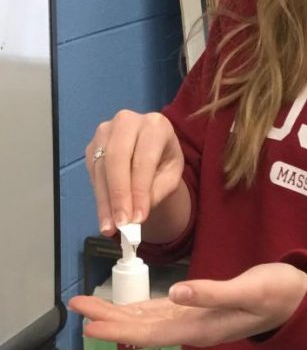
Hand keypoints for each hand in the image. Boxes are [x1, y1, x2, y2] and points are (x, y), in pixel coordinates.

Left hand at [68, 263, 306, 346]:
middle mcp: (192, 326)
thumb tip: (176, 293)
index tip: (92, 322)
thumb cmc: (276, 292)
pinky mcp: (200, 306)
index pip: (150, 331)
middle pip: (142, 327)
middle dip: (110, 319)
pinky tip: (126, 305)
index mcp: (201, 326)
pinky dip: (140, 308)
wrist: (298, 296)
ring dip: (119, 313)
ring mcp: (195, 318)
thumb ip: (213, 293)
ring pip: (148, 319)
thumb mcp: (248, 290)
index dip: (120, 327)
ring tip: (90, 306)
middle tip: (77, 308)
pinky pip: (162, 311)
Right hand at [85, 110, 183, 234]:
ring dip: (105, 201)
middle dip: (118, 194)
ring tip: (111, 228)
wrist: (150, 151)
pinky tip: (105, 218)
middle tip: (122, 223)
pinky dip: (99, 198)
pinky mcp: (92, 145)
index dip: (140, 189)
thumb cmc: (164, 161)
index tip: (139, 218)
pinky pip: (92, 174)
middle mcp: (127, 121)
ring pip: (101, 168)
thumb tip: (136, 216)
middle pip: (117, 158)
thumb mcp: (171, 175)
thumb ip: (156, 191)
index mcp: (155, 125)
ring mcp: (106, 131)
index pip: (144, 158)